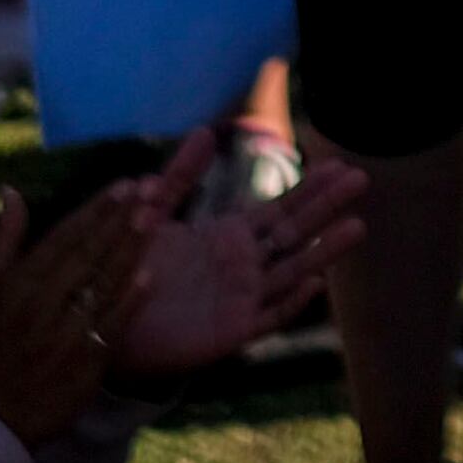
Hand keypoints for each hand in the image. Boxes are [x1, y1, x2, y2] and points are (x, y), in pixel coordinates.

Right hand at [0, 179, 155, 448]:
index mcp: (15, 286)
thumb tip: (12, 191)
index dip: (96, 210)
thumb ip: (2, 241)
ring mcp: (64, 336)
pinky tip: (150, 275)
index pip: (63, 238)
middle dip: (120, 220)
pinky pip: (112, 326)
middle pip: (88, 255)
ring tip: (154, 218)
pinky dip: (131, 300)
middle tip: (150, 189)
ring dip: (131, 249)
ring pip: (104, 285)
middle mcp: (41, 307)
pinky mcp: (85, 364)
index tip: (123, 186)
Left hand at [113, 141, 370, 381]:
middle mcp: (243, 267)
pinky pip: (267, 317)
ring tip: (358, 226)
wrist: (101, 326)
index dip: (309, 187)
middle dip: (327, 206)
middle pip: (295, 233)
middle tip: (362, 178)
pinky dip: (291, 302)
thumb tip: (206, 130)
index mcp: (228, 239)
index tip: (339, 163)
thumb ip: (179, 175)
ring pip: (292, 271)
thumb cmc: (127, 271)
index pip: (280, 209)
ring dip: (324, 250)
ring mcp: (241, 300)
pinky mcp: (229, 333)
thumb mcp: (151, 213)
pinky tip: (314, 284)